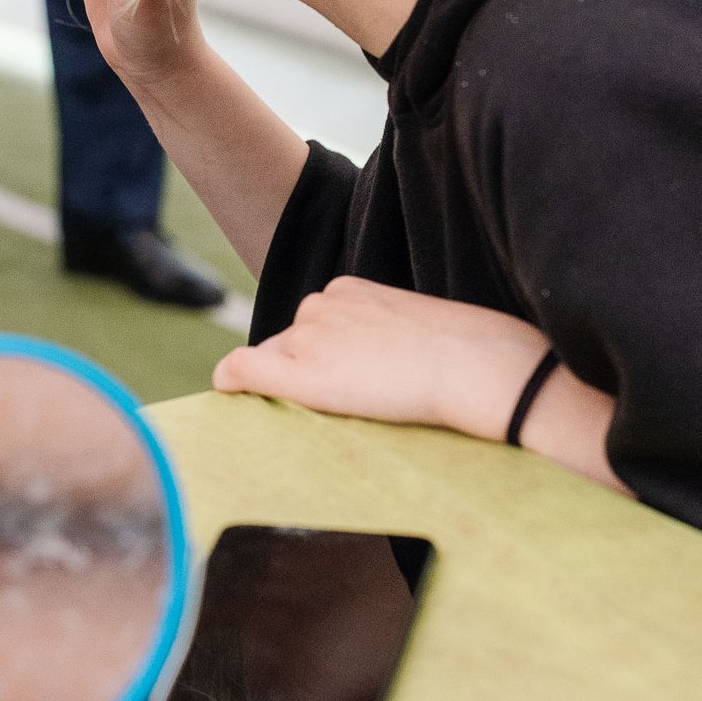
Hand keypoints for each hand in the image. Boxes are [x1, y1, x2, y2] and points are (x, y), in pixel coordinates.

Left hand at [214, 276, 627, 491]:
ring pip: (274, 362)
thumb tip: (390, 363)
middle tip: (344, 402)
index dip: (323, 358)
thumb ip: (387, 340)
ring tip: (331, 410)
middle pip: (289, 344)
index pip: (314, 327)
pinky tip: (230, 395)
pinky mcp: (298, 370)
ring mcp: (307, 335)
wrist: (471, 365)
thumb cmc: (465, 354)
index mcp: (350, 290)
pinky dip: (232, 381)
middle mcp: (320, 305)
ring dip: (286, 385)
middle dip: (302, 370)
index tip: (346, 381)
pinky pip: (242, 369)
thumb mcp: (420, 331)